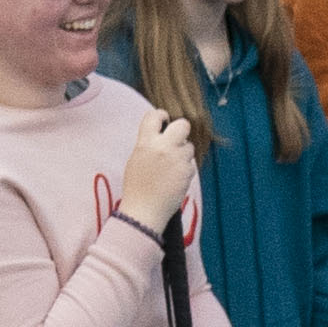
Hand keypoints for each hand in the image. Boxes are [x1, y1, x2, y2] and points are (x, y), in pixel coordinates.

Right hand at [111, 101, 203, 230]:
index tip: (164, 120)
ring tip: (171, 167)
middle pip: (183, 124)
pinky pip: (191, 164)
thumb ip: (148, 143)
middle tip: (176, 140)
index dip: (161, 116)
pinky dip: (185, 170)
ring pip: (189, 147)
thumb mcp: (136, 158)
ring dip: (183, 154)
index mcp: (145, 142)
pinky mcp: (187, 172)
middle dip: (181, 130)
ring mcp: (177, 159)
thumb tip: (161, 133)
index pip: (155, 115)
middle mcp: (163, 147)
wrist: (144, 210)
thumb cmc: (137, 187)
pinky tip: (174, 179)